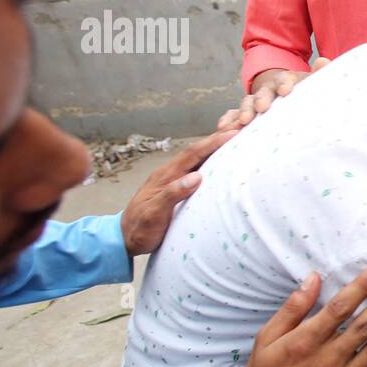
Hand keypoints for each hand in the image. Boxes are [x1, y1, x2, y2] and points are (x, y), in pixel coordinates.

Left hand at [120, 129, 238, 256]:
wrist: (125, 237)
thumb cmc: (140, 227)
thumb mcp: (154, 213)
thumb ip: (172, 194)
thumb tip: (196, 176)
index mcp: (165, 176)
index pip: (192, 154)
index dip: (212, 143)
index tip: (232, 133)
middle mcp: (170, 173)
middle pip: (197, 151)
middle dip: (217, 138)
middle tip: (240, 128)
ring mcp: (173, 180)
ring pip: (197, 160)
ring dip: (215, 149)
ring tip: (235, 141)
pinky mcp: (176, 189)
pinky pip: (196, 170)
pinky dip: (210, 163)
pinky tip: (221, 164)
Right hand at [216, 62, 324, 131]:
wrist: (284, 95)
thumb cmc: (301, 92)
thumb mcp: (309, 84)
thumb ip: (317, 75)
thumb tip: (324, 61)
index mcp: (284, 82)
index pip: (284, 80)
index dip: (284, 84)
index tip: (286, 91)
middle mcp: (267, 90)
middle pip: (262, 93)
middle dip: (261, 100)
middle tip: (262, 108)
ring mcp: (255, 102)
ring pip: (247, 104)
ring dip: (244, 111)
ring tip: (242, 122)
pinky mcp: (246, 114)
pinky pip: (233, 116)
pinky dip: (228, 120)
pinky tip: (223, 126)